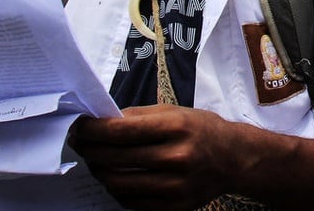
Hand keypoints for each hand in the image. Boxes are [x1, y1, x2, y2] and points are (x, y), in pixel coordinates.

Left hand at [70, 104, 238, 210]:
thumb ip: (137, 117)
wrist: (234, 158)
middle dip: (89, 150)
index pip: (119, 131)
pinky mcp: (174, 207)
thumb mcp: (174, 112)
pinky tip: (114, 177)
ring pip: (118, 184)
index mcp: (175, 127)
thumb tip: (100, 122)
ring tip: (95, 161)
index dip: (92, 130)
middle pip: (114, 158)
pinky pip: (131, 202)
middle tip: (80, 143)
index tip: (79, 126)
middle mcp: (176, 157)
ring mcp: (175, 186)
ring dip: (98, 171)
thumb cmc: (201, 130)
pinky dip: (116, 190)